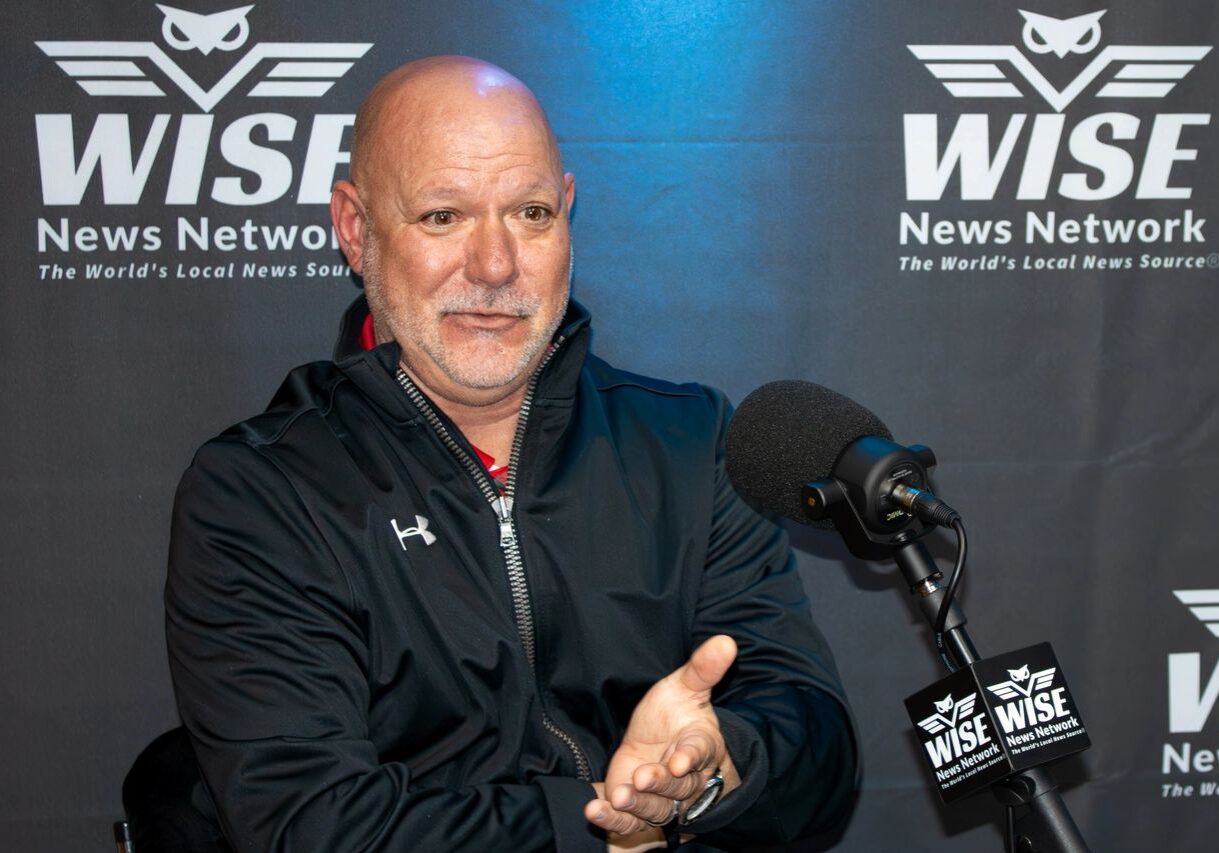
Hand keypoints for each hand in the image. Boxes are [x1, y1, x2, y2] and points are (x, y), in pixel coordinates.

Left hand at [584, 635, 741, 838]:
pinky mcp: (639, 812)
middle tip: (643, 777)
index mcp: (701, 745)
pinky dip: (613, 821)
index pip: (699, 753)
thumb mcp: (684, 686)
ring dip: (638, 805)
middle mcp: (687, 779)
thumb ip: (703, 668)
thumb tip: (726, 640)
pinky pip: (630, 824)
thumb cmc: (672, 713)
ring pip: (658, 809)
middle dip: (661, 784)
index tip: (679, 761)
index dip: (690, 757)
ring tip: (620, 796)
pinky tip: (596, 812)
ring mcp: (664, 799)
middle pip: (680, 788)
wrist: (656, 742)